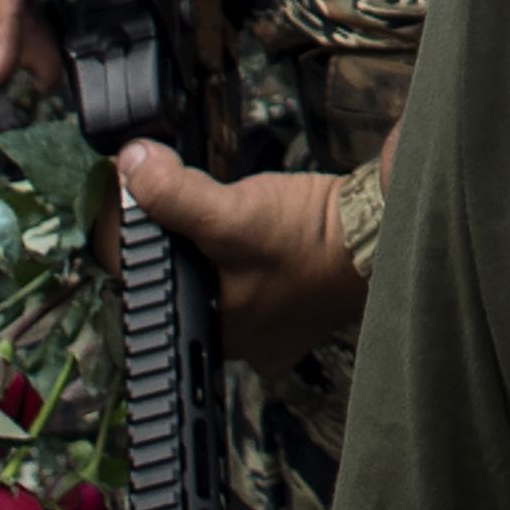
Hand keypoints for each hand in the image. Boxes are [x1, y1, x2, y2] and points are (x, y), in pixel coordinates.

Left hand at [115, 143, 366, 371]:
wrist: (380, 233)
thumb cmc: (310, 238)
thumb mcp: (231, 214)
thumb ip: (173, 195)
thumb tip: (129, 165)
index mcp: (213, 335)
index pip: (149, 287)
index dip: (136, 237)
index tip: (136, 194)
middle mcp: (240, 343)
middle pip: (180, 282)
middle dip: (175, 238)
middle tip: (186, 196)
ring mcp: (272, 327)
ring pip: (215, 278)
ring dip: (208, 242)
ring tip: (221, 209)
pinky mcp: (294, 306)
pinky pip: (249, 276)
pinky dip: (242, 250)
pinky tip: (251, 228)